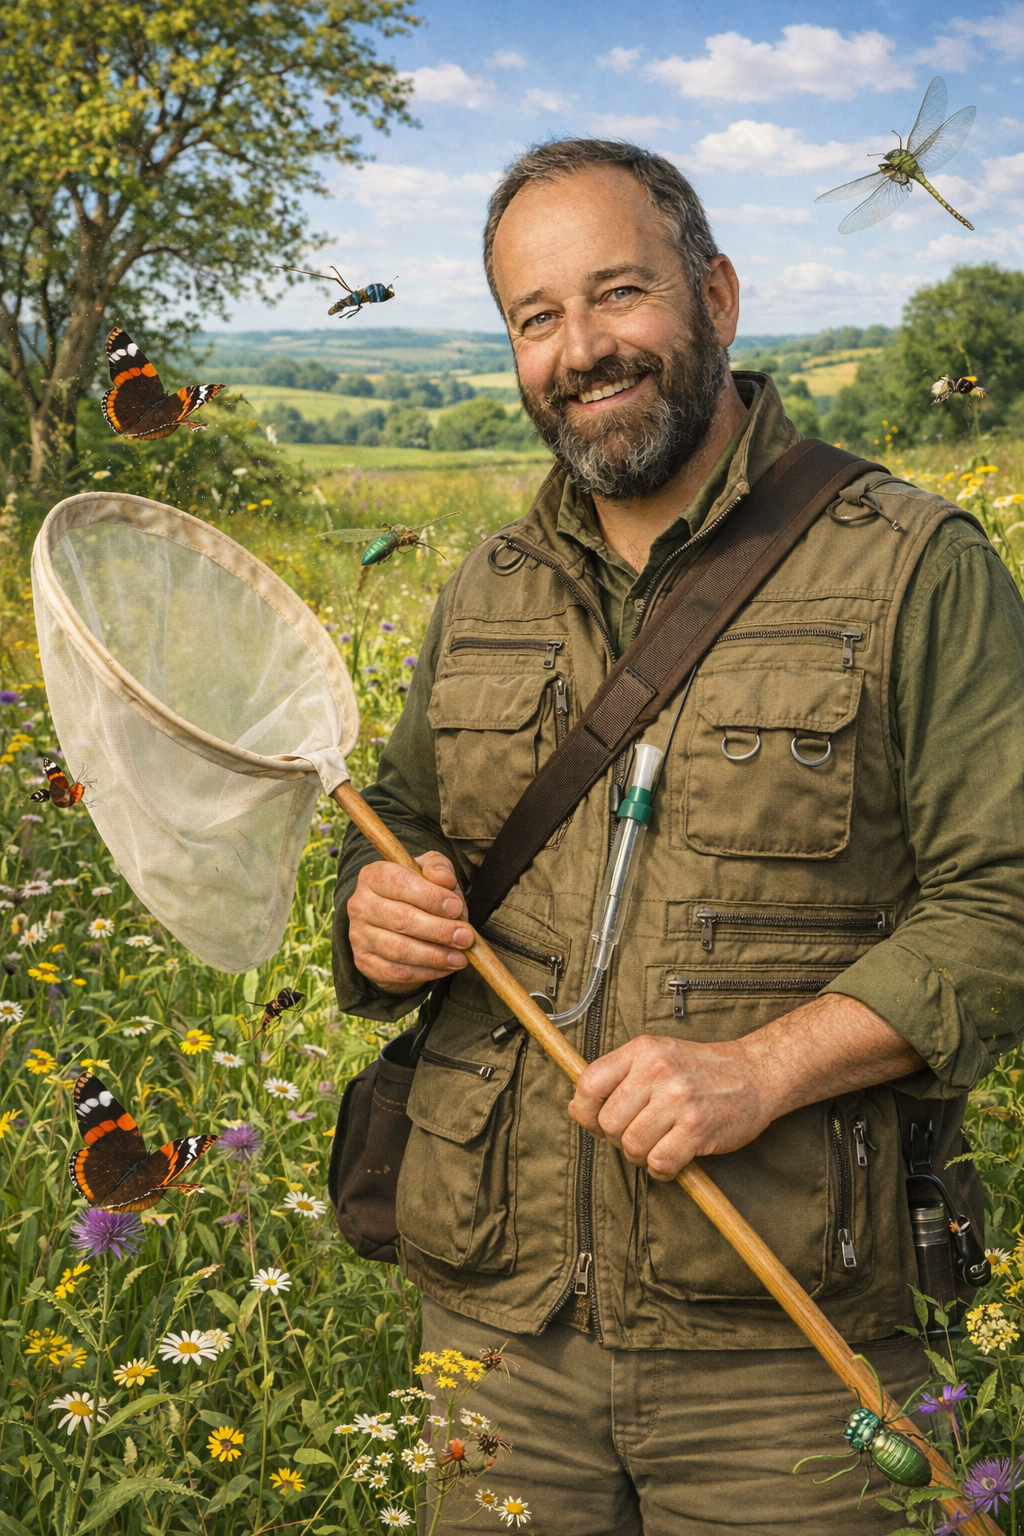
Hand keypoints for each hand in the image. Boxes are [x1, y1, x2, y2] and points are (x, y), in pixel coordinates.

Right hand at [347, 851, 472, 992]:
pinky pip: (397, 971)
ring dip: (435, 955)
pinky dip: (426, 972)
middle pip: (400, 919)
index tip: (456, 908)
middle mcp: (360, 905)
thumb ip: (438, 868)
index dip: (430, 897)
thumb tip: (445, 880)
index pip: (400, 883)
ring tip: (460, 957)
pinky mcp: (364, 962)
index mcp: (373, 876)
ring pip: (399, 949)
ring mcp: (359, 935)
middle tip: (465, 937)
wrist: (396, 923)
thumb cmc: (416, 892)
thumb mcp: (428, 872)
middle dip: (439, 930)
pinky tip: (445, 967)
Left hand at [567, 1035, 768, 1180]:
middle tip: (640, 1135)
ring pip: (632, 1146)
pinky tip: (675, 1158)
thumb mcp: (657, 1058)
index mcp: (642, 1050)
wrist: (757, 1074)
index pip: (589, 1083)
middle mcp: (657, 1070)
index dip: (585, 1111)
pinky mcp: (698, 1126)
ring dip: (642, 1156)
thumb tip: (578, 1109)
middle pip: (608, 1123)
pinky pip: (660, 1162)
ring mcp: (678, 1098)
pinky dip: (663, 1169)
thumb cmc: (702, 1071)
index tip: (596, 1122)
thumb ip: (618, 1079)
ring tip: (660, 1145)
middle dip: (618, 1139)